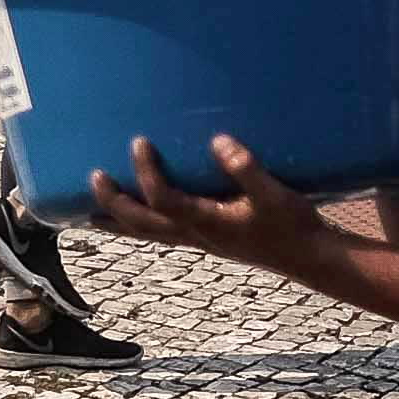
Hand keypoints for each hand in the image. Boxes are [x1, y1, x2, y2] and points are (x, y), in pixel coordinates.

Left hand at [81, 131, 323, 270]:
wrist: (308, 257)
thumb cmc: (292, 225)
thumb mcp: (274, 194)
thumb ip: (246, 169)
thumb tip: (218, 141)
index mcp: (208, 222)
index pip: (164, 198)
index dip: (146, 172)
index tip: (139, 142)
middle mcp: (195, 234)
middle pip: (142, 223)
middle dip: (114, 203)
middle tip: (94, 177)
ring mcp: (199, 240)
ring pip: (147, 235)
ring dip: (118, 223)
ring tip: (90, 216)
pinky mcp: (206, 239)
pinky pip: (161, 235)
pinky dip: (139, 228)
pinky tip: (134, 221)